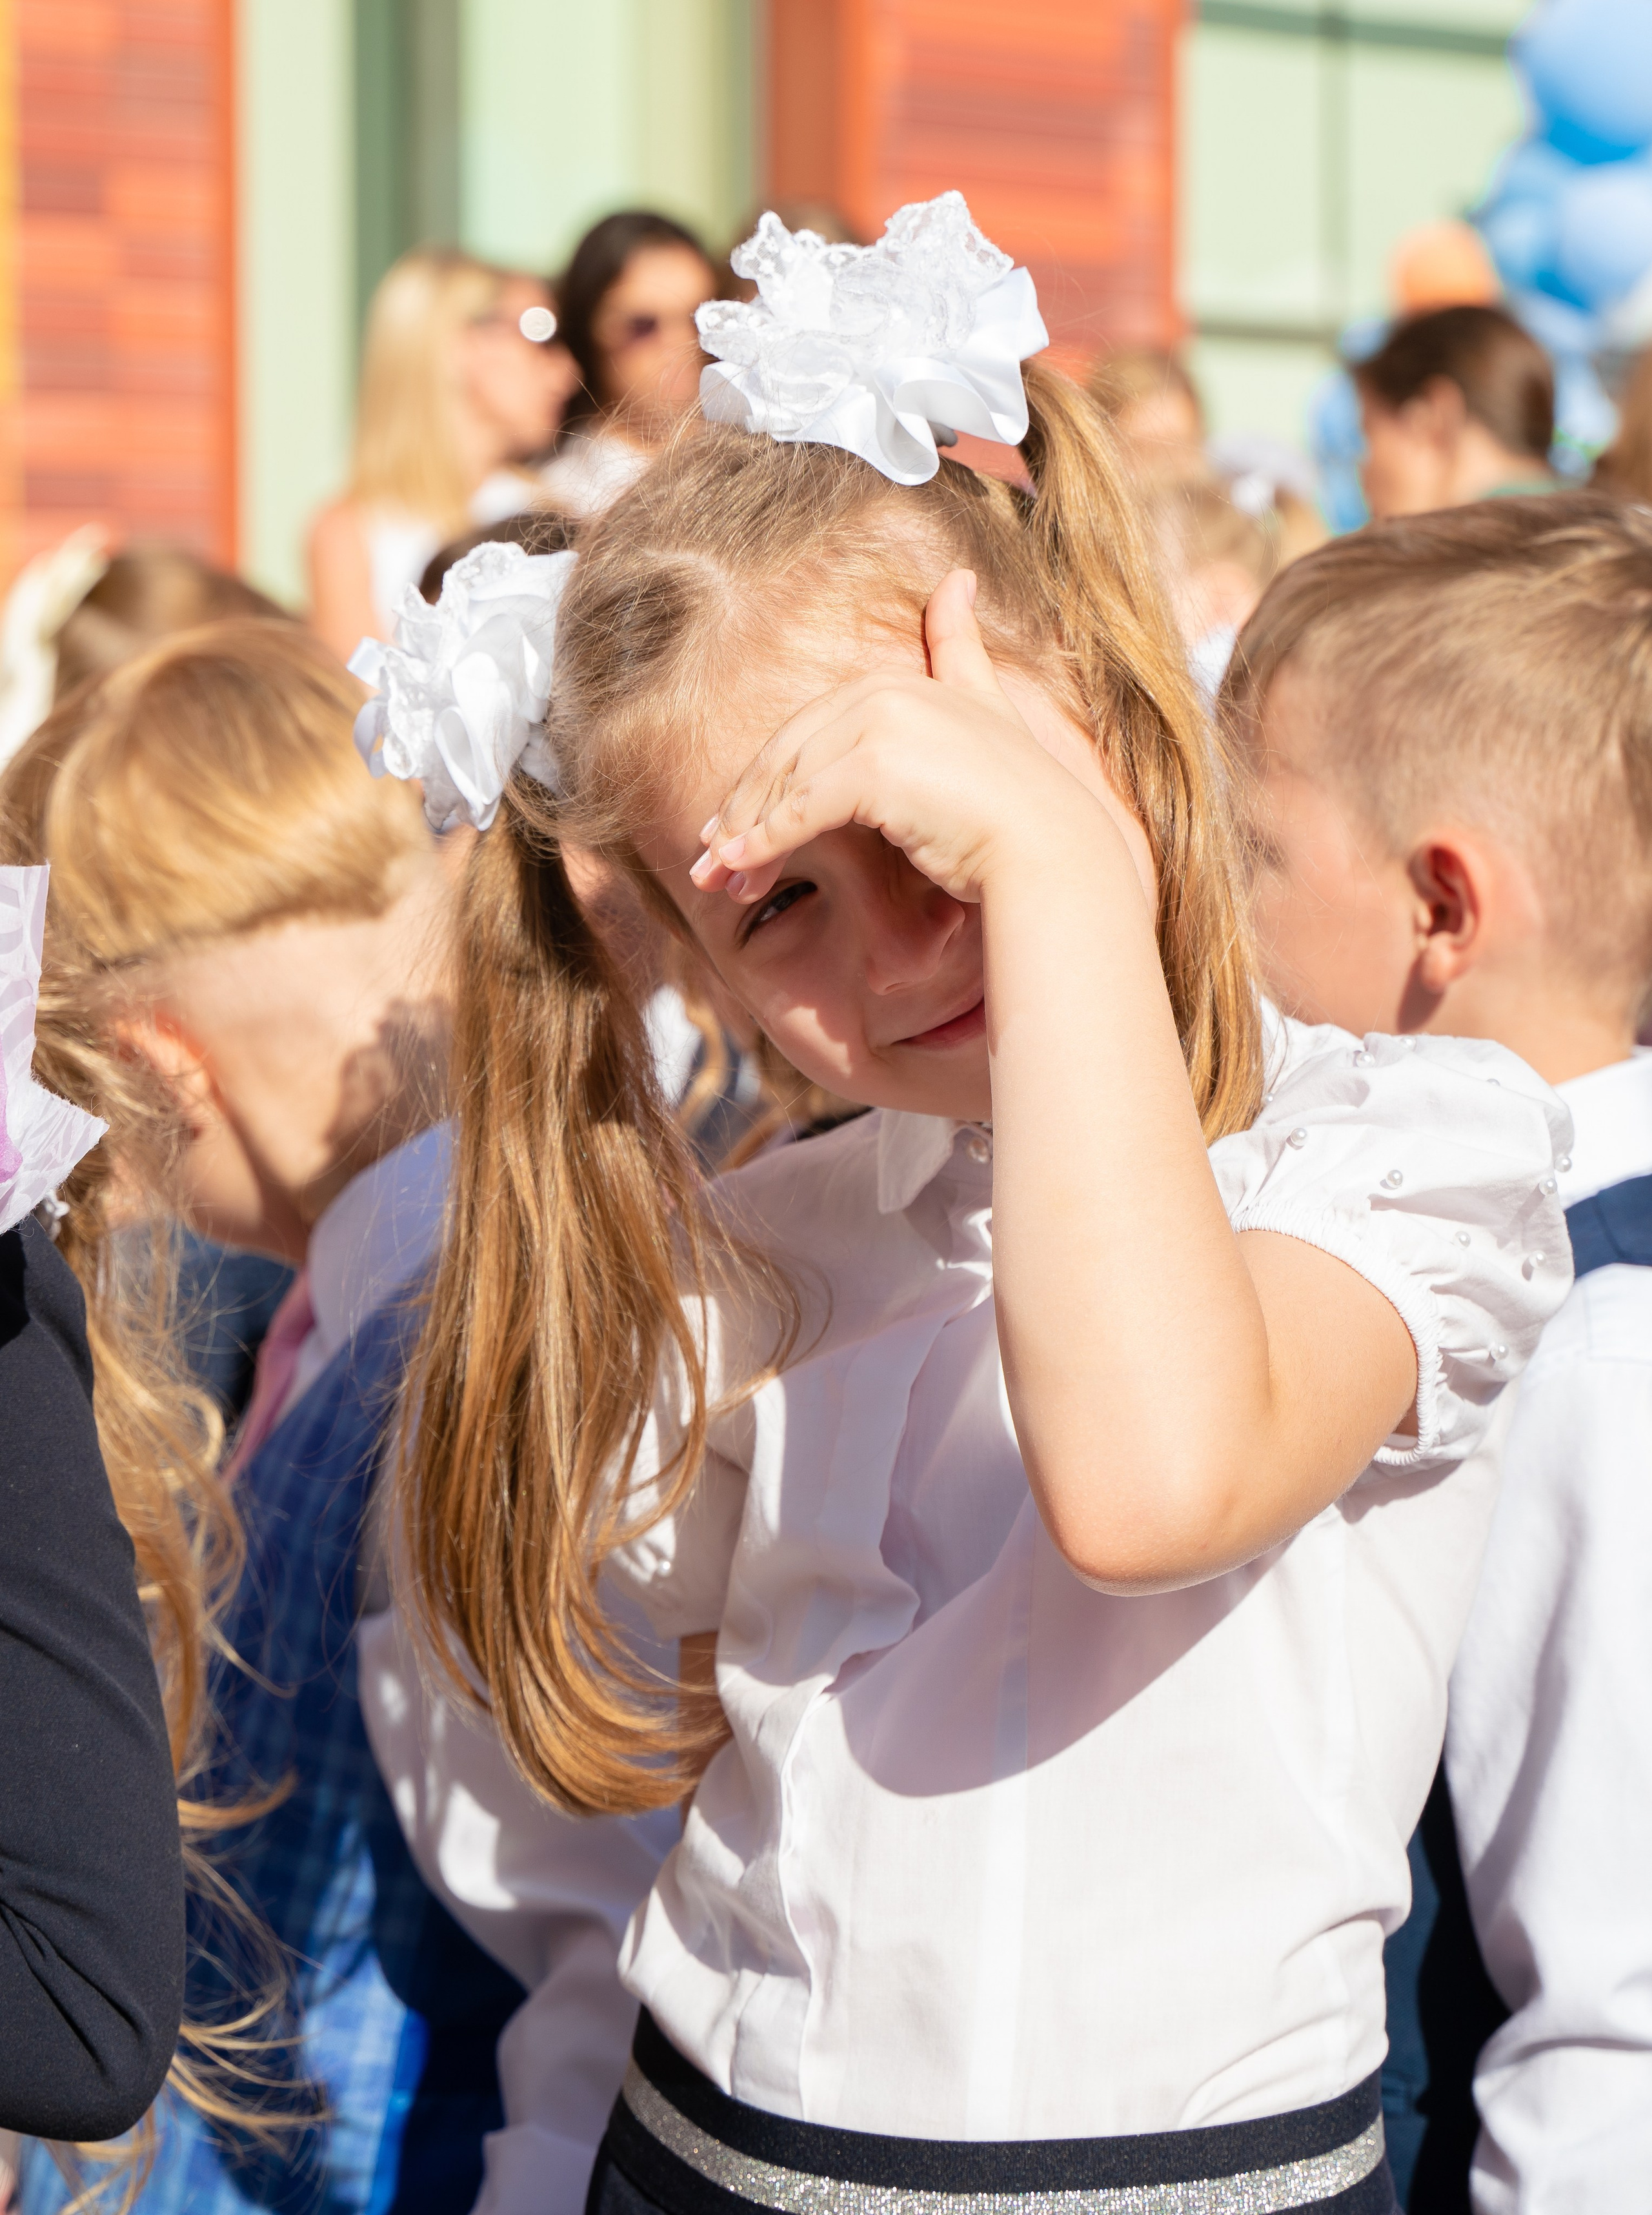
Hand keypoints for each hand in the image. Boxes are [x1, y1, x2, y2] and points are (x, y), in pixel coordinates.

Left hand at [688, 569, 1094, 910]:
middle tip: (709, 861)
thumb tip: (956, 576)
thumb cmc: (1016, 798)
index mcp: (895, 681)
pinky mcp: (872, 772)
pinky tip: (738, 873)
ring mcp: (876, 728)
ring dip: (744, 838)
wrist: (1048, 845)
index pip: (805, 731)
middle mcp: (880, 694)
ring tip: (717, 880)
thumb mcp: (983, 705)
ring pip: (785, 787)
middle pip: (785, 756)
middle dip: (743, 811)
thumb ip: (958, 648)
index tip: (732, 822)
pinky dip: (762, 845)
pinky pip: (798, 813)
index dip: (764, 779)